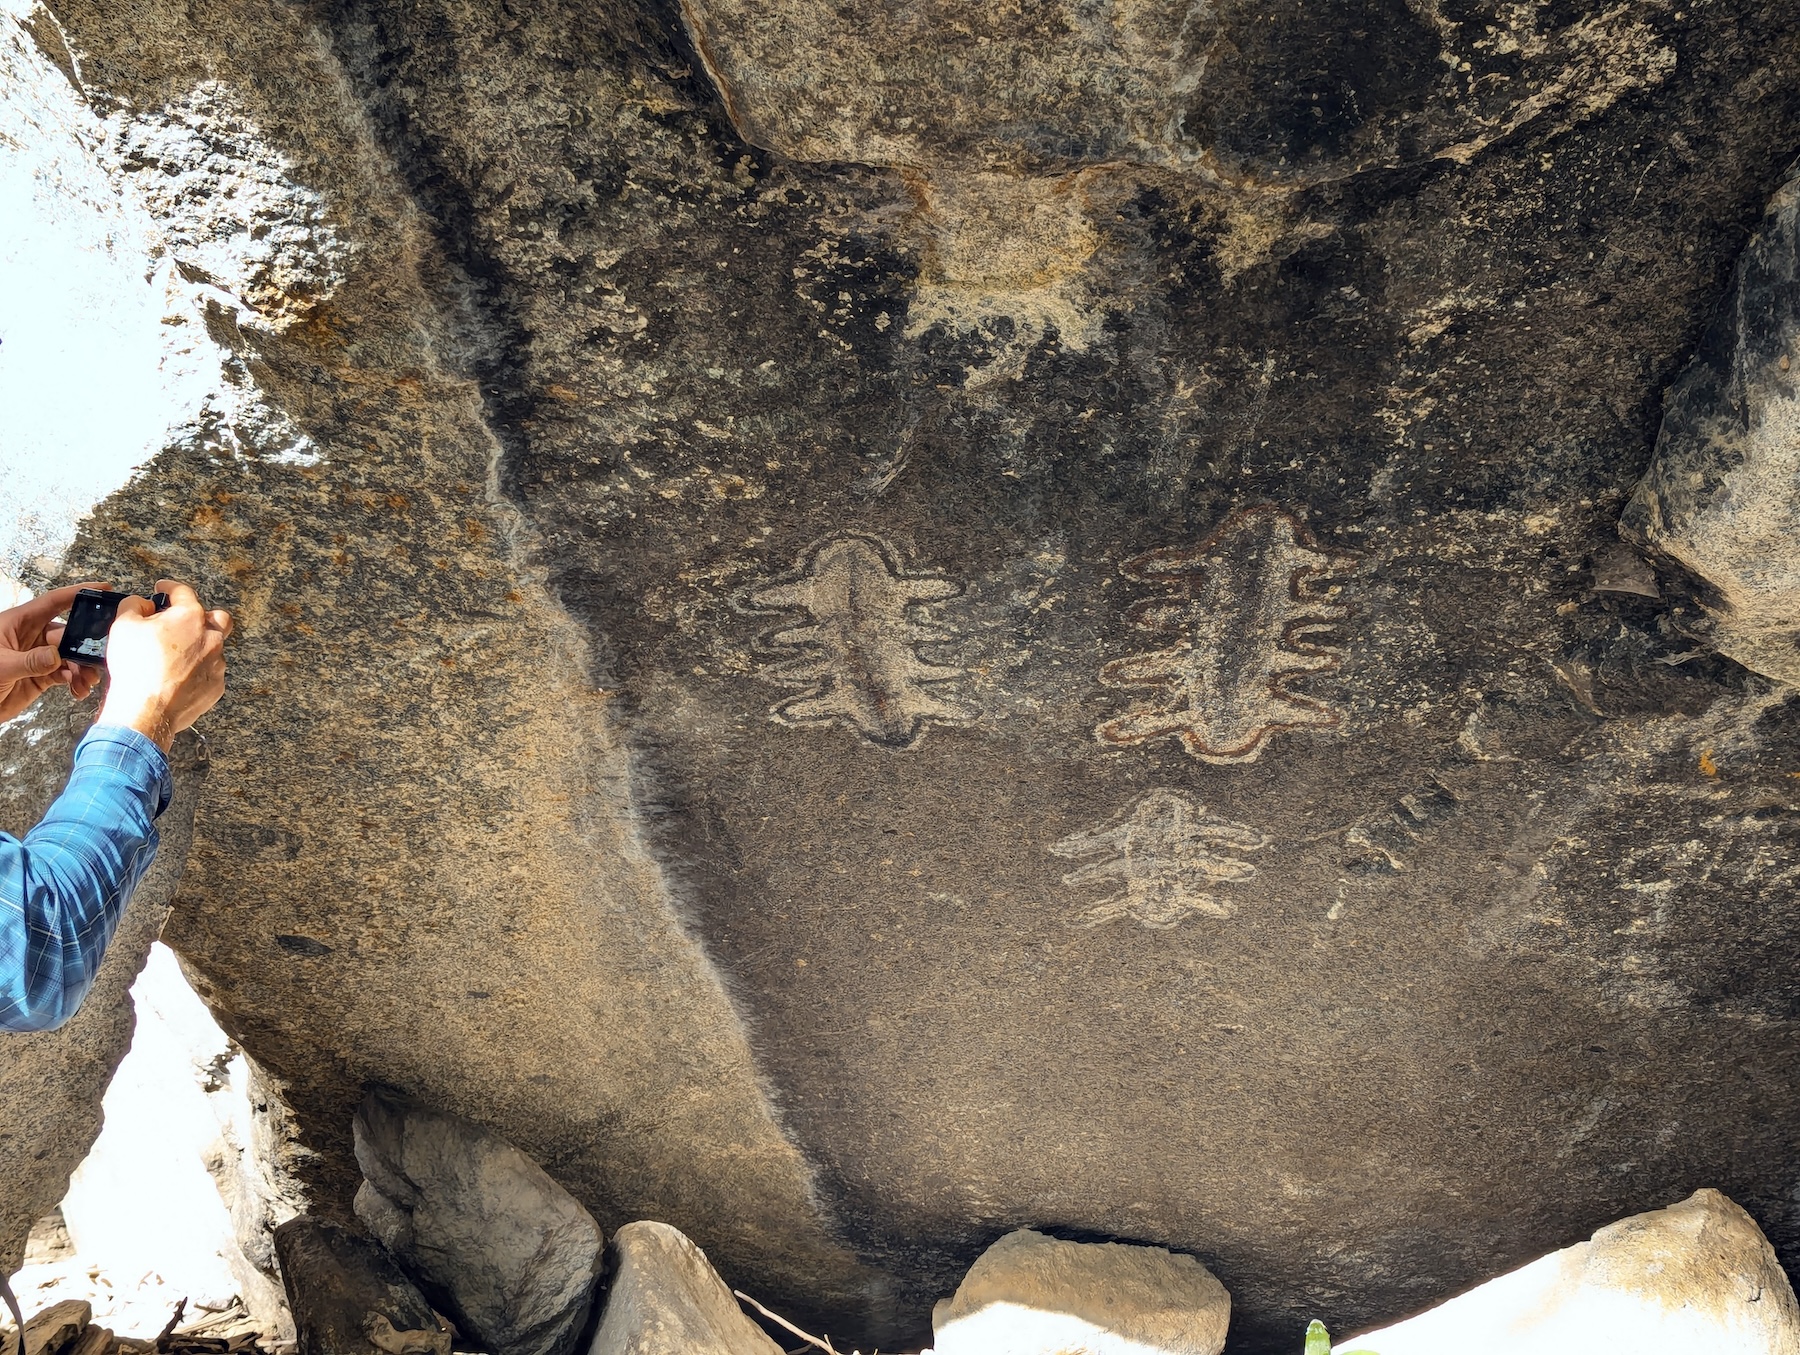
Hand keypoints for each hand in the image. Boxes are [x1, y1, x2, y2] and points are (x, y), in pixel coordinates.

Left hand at [0, 582, 108, 722]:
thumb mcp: (1, 666)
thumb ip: (30, 661)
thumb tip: (58, 656)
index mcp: (18, 623)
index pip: (52, 602)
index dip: (77, 593)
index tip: (104, 588)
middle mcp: (31, 636)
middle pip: (68, 633)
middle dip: (84, 647)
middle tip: (99, 661)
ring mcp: (37, 656)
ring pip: (70, 656)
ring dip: (82, 668)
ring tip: (87, 683)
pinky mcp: (41, 676)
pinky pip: (66, 674)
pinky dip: (76, 682)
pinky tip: (78, 691)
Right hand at [97, 580, 232, 751]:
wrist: (146, 709)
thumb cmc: (135, 666)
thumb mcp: (123, 625)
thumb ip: (134, 605)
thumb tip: (144, 603)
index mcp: (190, 618)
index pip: (183, 592)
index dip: (170, 587)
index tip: (163, 588)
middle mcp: (211, 638)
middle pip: (218, 618)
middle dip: (202, 615)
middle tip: (183, 621)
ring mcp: (217, 663)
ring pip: (213, 648)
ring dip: (197, 647)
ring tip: (173, 656)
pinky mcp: (216, 685)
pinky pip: (209, 672)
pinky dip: (196, 670)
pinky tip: (178, 676)